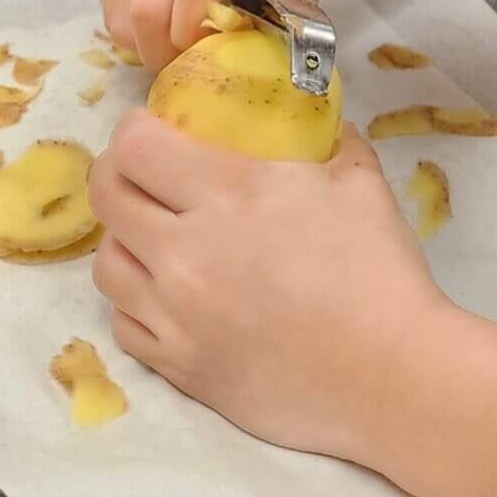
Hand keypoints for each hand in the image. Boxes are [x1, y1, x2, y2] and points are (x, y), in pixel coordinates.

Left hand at [89, 108, 449, 461]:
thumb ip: (331, 140)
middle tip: (146, 175)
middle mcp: (184, 253)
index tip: (155, 129)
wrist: (390, 376)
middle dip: (118, 174)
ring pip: (106, 264)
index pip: (135, 146)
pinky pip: (123, 324)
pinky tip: (167, 296)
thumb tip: (319, 120)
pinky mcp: (179, 368)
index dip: (136, 129)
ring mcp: (175, 316)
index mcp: (227, 194)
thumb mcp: (360, 182)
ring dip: (124, 240)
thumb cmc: (379, 272)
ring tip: (154, 237)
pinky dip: (136, 302)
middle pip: (107, 197)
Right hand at [101, 0, 327, 74]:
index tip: (209, 56)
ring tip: (175, 44)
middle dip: (163, 51)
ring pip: (125, 10)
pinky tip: (160, 25)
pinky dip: (130, 28)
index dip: (194, 34)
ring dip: (146, 44)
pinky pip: (113, 2)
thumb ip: (288, 1)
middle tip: (187, 64)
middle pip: (149, 4)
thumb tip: (260, 6)